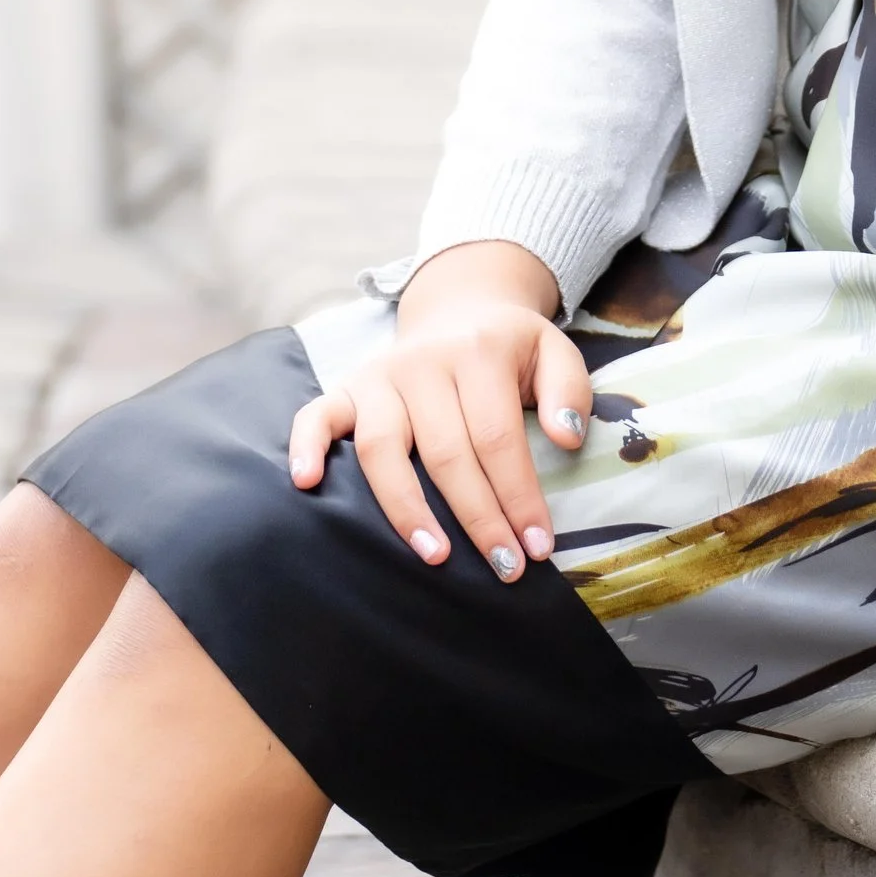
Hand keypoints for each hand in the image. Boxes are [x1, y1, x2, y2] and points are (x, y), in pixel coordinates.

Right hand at [287, 242, 592, 583]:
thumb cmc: (509, 347)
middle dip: (478, 518)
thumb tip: (565, 439)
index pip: (498, 438)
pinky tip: (306, 485)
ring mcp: (379, 376)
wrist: (459, 308)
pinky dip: (306, 446)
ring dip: (407, 509)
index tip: (537, 547)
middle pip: (447, 454)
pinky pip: (316, 416)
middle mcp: (423, 363)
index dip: (519, 497)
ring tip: (435, 557)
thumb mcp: (554, 350)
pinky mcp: (346, 387)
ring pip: (383, 449)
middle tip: (504, 568)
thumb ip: (569, 390)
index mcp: (478, 353)